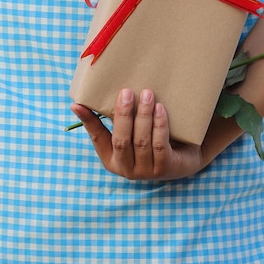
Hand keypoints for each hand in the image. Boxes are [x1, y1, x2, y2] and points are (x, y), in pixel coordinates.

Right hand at [70, 88, 202, 179]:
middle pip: (121, 140)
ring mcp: (146, 171)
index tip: (77, 104)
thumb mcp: (135, 133)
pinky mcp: (165, 168)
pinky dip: (159, 125)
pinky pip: (160, 144)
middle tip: (126, 92)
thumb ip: (122, 120)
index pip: (97, 138)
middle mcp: (126, 169)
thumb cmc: (155, 140)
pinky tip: (160, 109)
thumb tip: (105, 92)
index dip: (88, 121)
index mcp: (112, 160)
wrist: (186, 158)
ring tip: (148, 94)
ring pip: (141, 141)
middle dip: (123, 114)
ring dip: (144, 115)